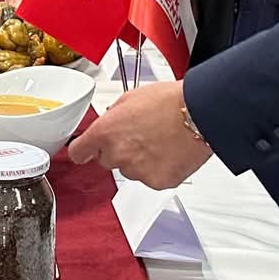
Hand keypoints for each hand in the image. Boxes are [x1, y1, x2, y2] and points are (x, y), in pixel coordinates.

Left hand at [66, 81, 211, 188]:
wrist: (200, 114)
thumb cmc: (170, 102)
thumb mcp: (131, 98)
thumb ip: (113, 115)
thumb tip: (111, 121)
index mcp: (105, 132)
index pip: (78, 152)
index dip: (84, 149)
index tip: (86, 150)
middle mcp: (117, 154)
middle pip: (106, 161)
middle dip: (118, 151)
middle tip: (138, 137)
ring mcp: (137, 171)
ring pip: (130, 170)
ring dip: (139, 160)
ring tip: (159, 141)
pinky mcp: (157, 182)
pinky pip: (151, 178)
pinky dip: (158, 169)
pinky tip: (169, 152)